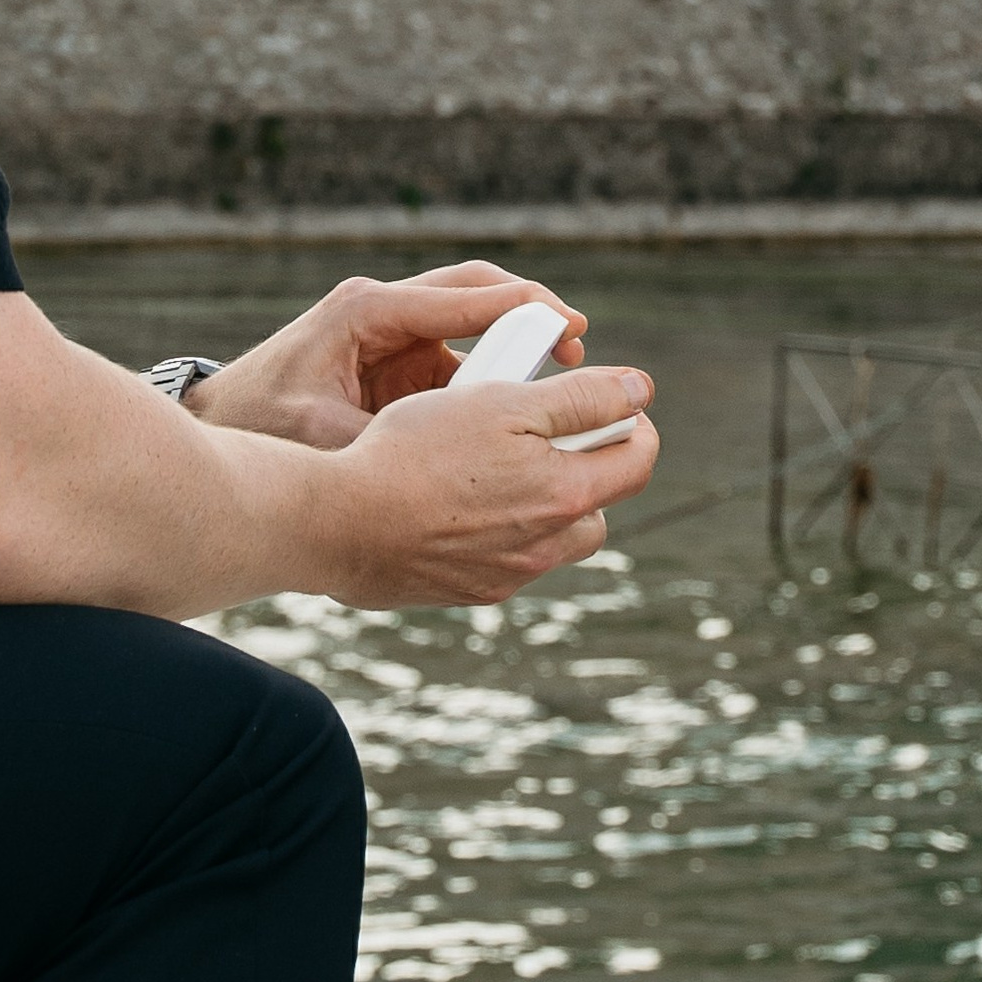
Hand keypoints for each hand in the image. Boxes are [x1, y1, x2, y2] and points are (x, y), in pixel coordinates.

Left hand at [182, 262, 587, 448]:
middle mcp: (384, 312)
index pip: (461, 295)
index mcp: (368, 310)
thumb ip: (381, 437)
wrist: (215, 428)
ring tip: (563, 379)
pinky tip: (516, 410)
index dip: (521, 307)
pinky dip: (486, 377)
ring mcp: (390, 336)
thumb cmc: (257, 424)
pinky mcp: (392, 364)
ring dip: (511, 346)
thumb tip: (439, 458)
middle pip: (474, 291)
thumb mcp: (319, 435)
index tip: (570, 327)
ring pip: (468, 324)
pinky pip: (453, 360)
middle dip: (528, 310)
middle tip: (577, 342)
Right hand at [301, 356, 662, 605]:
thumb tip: (640, 389)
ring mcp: (505, 576)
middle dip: (586, 465)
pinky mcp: (468, 591)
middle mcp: (544, 548)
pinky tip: (455, 495)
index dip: (631, 422)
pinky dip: (498, 527)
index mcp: (564, 496)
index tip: (605, 399)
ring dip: (541, 499)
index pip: (638, 461)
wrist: (341, 521)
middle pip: (599, 506)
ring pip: (552, 537)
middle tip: (542, 428)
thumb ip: (581, 398)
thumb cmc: (417, 450)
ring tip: (494, 459)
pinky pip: (506, 557)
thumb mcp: (504, 401)